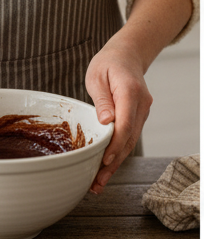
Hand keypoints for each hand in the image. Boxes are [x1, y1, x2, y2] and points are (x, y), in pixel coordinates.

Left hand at [85, 37, 152, 193]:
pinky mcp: (138, 118)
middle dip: (113, 163)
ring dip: (115, 163)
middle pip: (128, 139)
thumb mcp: (97, 76)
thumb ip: (102, 99)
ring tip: (98, 182)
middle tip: (96, 182)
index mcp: (130, 92)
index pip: (125, 124)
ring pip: (130, 142)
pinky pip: (128, 137)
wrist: (127, 56)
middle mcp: (141, 105)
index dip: (115, 145)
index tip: (104, 161)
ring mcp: (142, 113)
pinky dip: (118, 153)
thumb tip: (106, 122)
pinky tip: (106, 167)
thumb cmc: (108, 64)